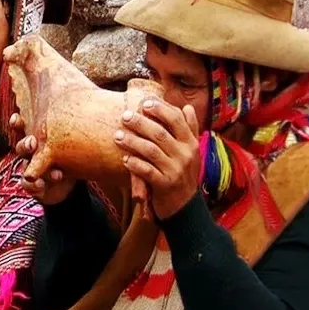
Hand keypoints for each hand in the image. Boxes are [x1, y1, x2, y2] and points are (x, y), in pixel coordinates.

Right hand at [9, 113, 71, 204]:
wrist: (71, 180)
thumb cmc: (71, 151)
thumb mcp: (70, 137)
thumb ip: (70, 124)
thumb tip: (88, 104)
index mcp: (36, 137)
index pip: (23, 128)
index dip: (17, 123)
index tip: (16, 117)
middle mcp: (30, 153)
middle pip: (21, 147)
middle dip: (25, 145)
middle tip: (33, 142)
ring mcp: (31, 169)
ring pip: (25, 167)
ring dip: (33, 167)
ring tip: (52, 170)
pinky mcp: (33, 185)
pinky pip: (28, 185)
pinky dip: (34, 185)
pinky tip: (41, 184)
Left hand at [115, 98, 200, 220]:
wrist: (186, 207)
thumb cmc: (183, 173)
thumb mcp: (191, 151)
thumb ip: (189, 129)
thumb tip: (186, 106)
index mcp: (191, 143)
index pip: (177, 119)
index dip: (160, 109)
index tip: (144, 102)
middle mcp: (185, 155)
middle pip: (160, 133)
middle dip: (141, 122)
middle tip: (125, 116)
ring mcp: (175, 170)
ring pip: (151, 151)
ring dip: (132, 141)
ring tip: (117, 136)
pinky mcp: (165, 185)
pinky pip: (147, 171)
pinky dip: (135, 164)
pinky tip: (125, 159)